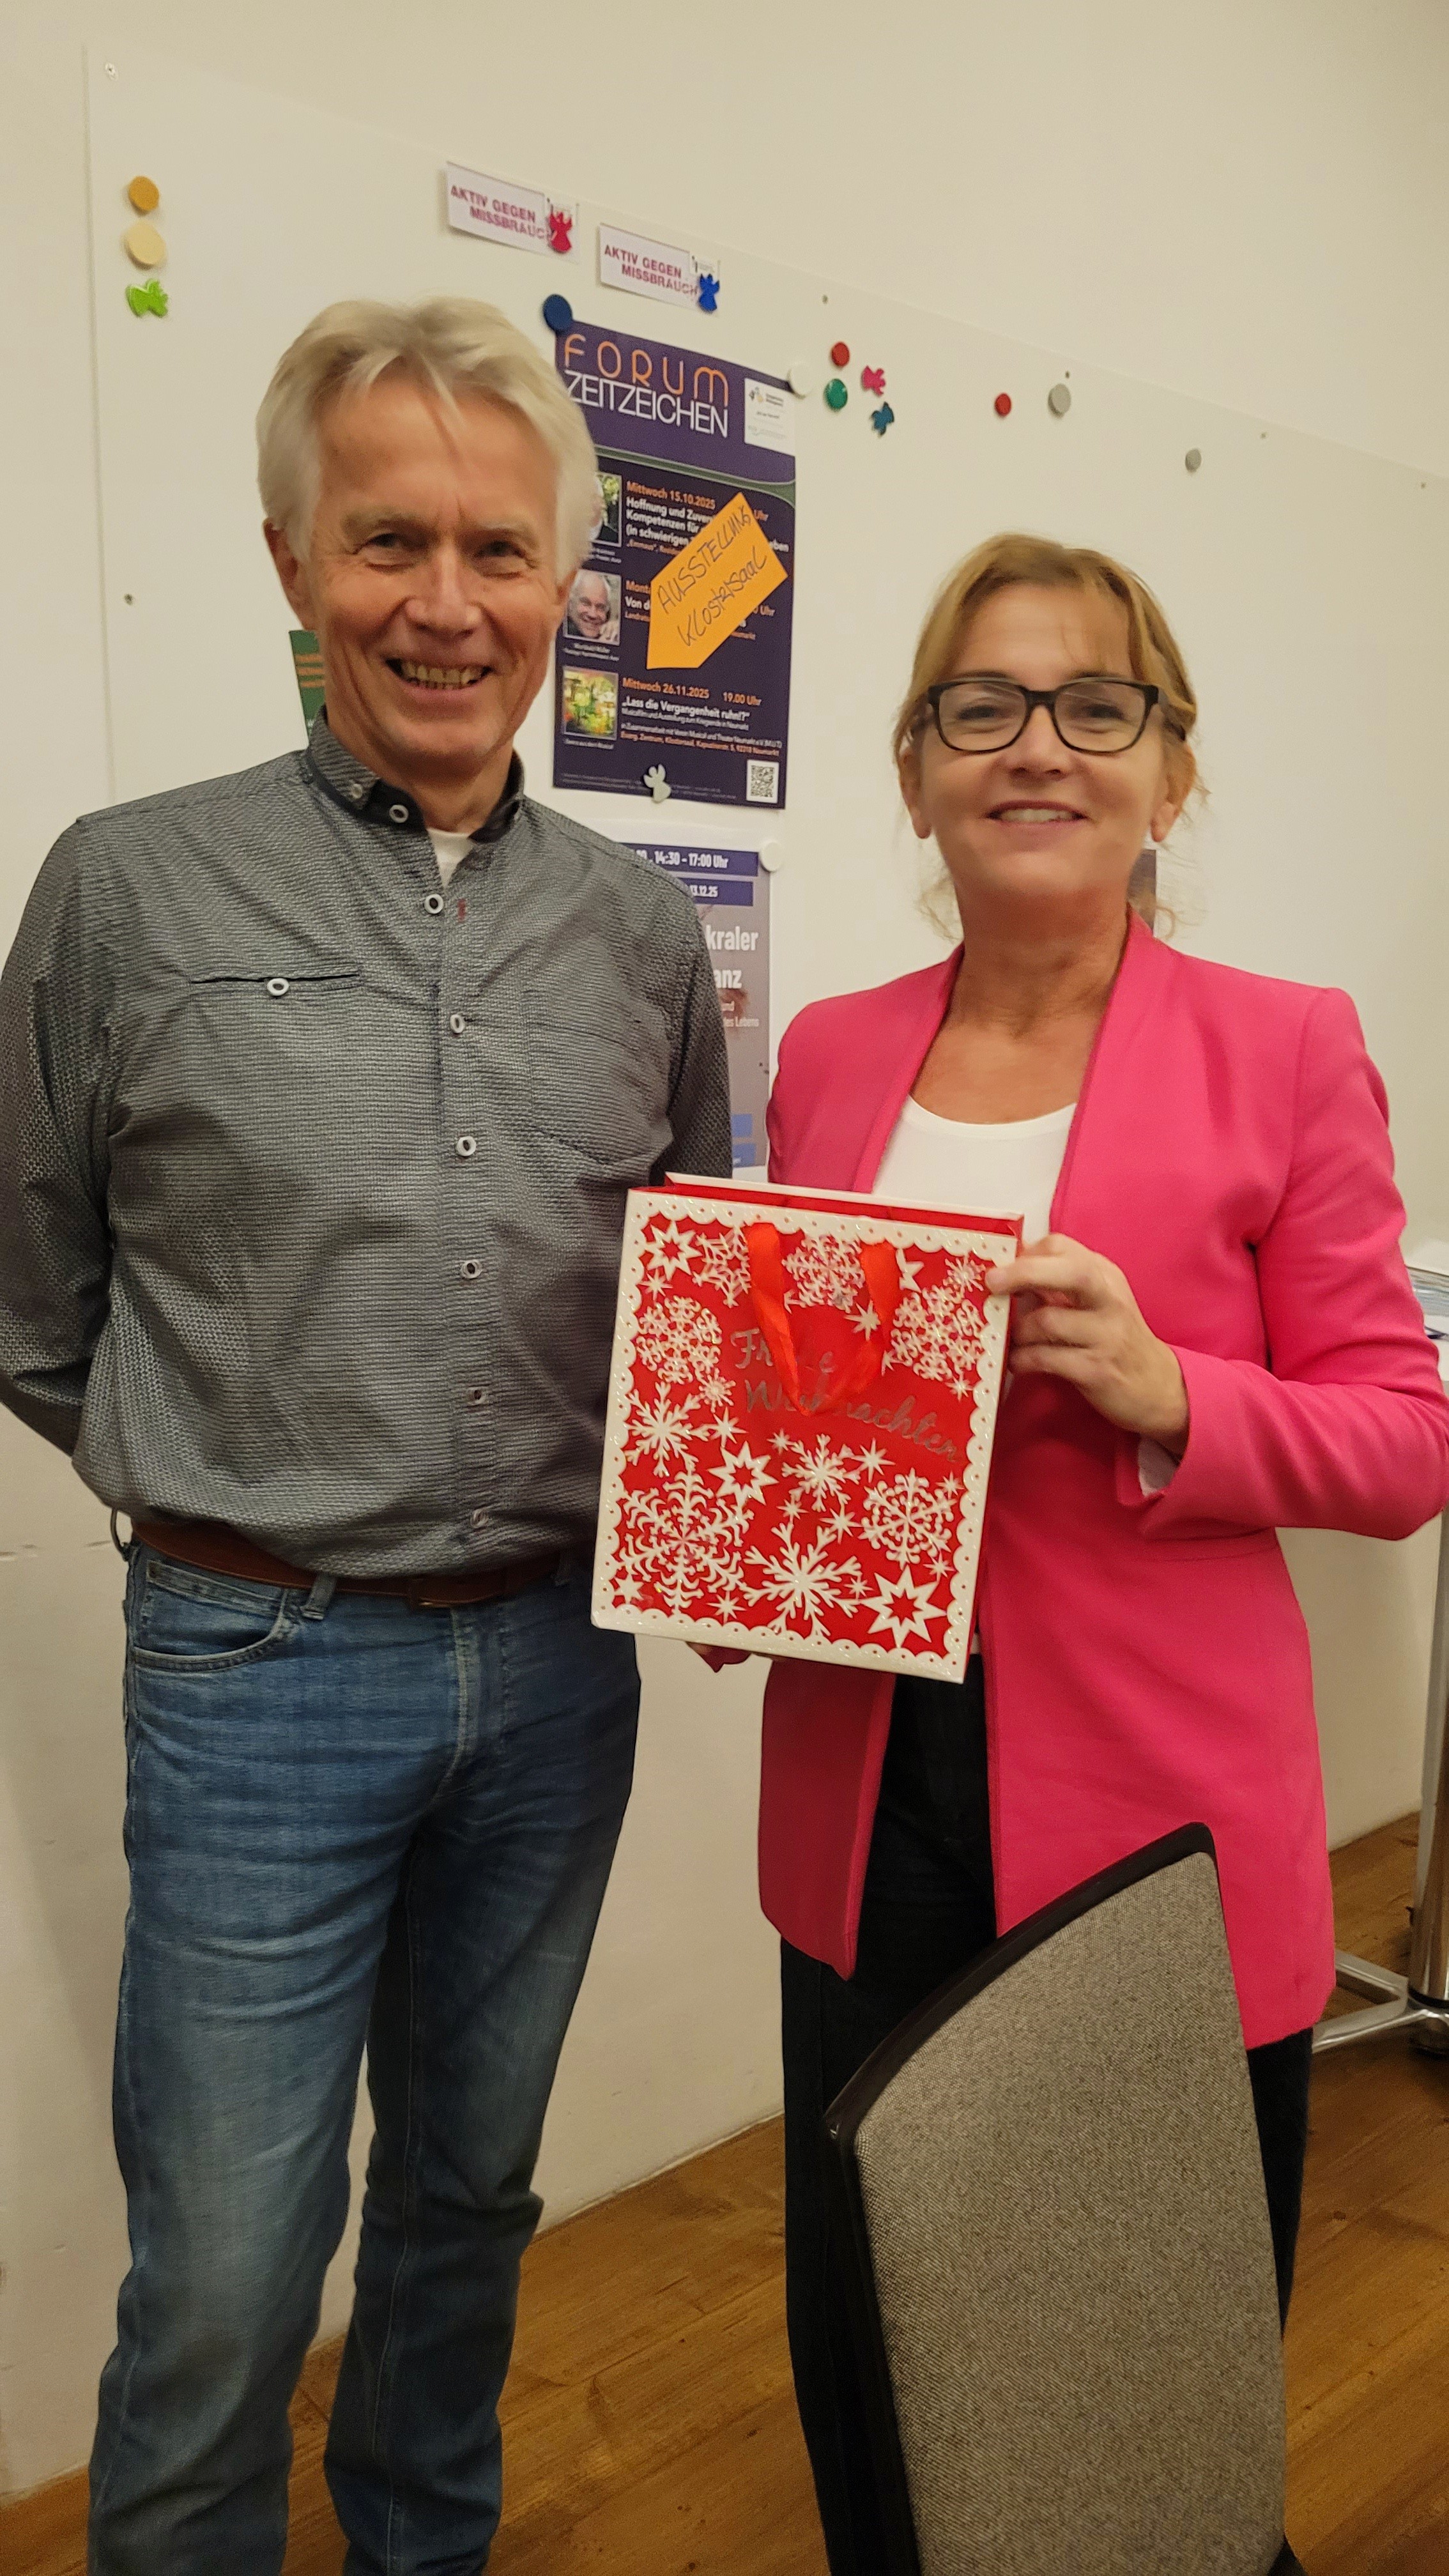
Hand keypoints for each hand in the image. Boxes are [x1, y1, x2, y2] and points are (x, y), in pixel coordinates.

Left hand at [985, 1234, 1189, 1451]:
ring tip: (1012, 1341)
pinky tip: (1017, 1362)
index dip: (1027, 1254)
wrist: (1158, 1386)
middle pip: (1068, 1272)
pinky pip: (1047, 1358)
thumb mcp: (1097, 1301)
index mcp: (1104, 1275)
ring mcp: (1106, 1335)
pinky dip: (1023, 1359)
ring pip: (1048, 1320)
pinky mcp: (1097, 1370)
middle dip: (1023, 1273)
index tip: (1004, 1269)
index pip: (1062, 1246)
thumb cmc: (1115, 1339)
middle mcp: (1109, 1299)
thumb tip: (1008, 1268)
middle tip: (990, 1282)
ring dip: (1019, 1331)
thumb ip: (1059, 1283)